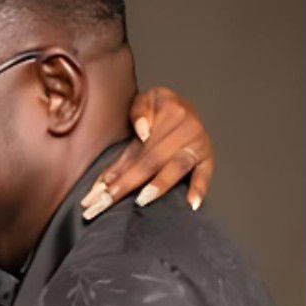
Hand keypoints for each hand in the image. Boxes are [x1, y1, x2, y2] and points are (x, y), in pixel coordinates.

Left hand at [82, 87, 213, 219]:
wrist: (184, 104)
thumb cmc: (158, 108)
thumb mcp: (144, 101)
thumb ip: (138, 114)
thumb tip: (143, 133)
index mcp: (167, 115)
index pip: (137, 150)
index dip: (116, 174)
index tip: (97, 193)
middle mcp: (184, 131)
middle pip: (151, 162)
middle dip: (126, 185)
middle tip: (104, 205)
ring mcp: (197, 145)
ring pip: (176, 168)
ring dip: (159, 184)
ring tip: (142, 200)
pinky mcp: (208, 157)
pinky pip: (206, 173)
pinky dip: (200, 188)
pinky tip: (192, 204)